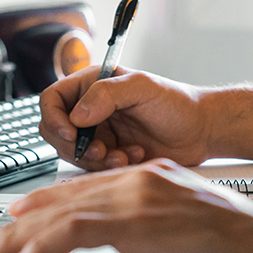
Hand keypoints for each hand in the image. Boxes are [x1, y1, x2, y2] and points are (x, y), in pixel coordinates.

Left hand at [0, 160, 252, 252]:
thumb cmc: (235, 239)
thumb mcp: (180, 220)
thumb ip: (146, 220)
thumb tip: (123, 237)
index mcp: (143, 177)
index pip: (80, 188)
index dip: (43, 202)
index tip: (17, 215)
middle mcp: (134, 180)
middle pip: (62, 199)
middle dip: (20, 222)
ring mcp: (134, 198)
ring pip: (60, 215)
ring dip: (21, 238)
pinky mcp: (137, 222)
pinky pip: (75, 233)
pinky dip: (44, 248)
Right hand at [39, 67, 209, 169]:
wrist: (201, 132)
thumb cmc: (176, 103)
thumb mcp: (141, 87)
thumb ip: (106, 94)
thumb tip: (77, 115)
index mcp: (90, 85)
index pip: (52, 99)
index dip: (54, 117)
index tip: (70, 132)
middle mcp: (89, 109)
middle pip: (55, 130)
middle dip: (74, 145)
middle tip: (100, 150)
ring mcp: (98, 133)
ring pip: (72, 152)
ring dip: (95, 159)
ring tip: (122, 155)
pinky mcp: (108, 154)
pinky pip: (92, 167)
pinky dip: (110, 167)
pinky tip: (133, 156)